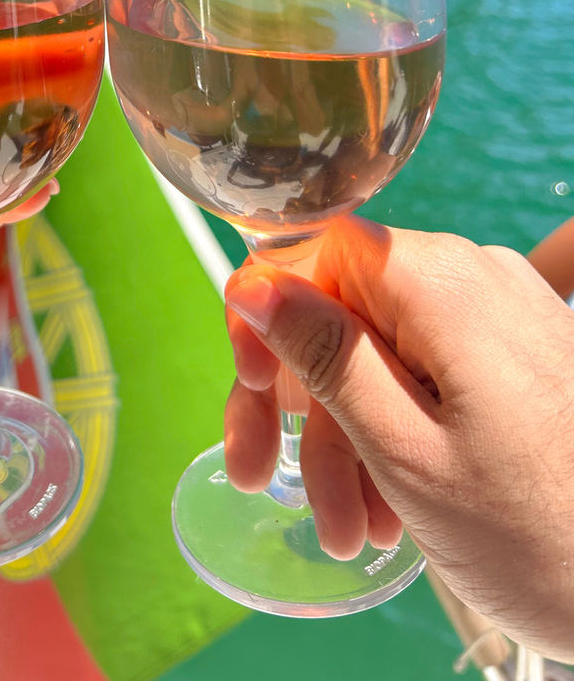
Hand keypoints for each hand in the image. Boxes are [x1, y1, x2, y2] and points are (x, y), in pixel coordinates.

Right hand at [224, 216, 573, 661]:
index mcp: (440, 283)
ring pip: (383, 355)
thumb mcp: (404, 450)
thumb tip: (254, 282)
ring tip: (349, 531)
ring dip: (349, 439)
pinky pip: (430, 377)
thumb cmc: (542, 535)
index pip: (313, 254)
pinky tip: (390, 509)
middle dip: (300, 400)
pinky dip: (398, 436)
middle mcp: (475, 279)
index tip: (247, 386)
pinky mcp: (521, 357)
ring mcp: (504, 317)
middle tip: (262, 476)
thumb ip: (324, 356)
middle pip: (344, 313)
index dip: (265, 316)